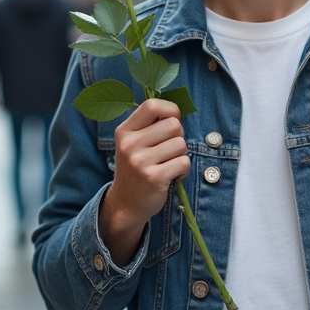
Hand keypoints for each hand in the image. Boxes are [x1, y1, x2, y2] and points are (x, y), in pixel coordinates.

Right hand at [99, 99, 188, 266]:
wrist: (126, 203)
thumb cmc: (137, 167)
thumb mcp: (133, 143)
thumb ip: (150, 125)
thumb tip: (176, 111)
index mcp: (125, 131)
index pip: (152, 105)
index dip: (170, 110)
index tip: (172, 120)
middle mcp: (129, 144)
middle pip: (173, 125)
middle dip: (178, 136)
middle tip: (169, 150)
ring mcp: (140, 161)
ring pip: (181, 144)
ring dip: (181, 154)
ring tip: (168, 164)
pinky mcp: (154, 178)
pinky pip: (184, 162)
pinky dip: (183, 169)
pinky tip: (171, 175)